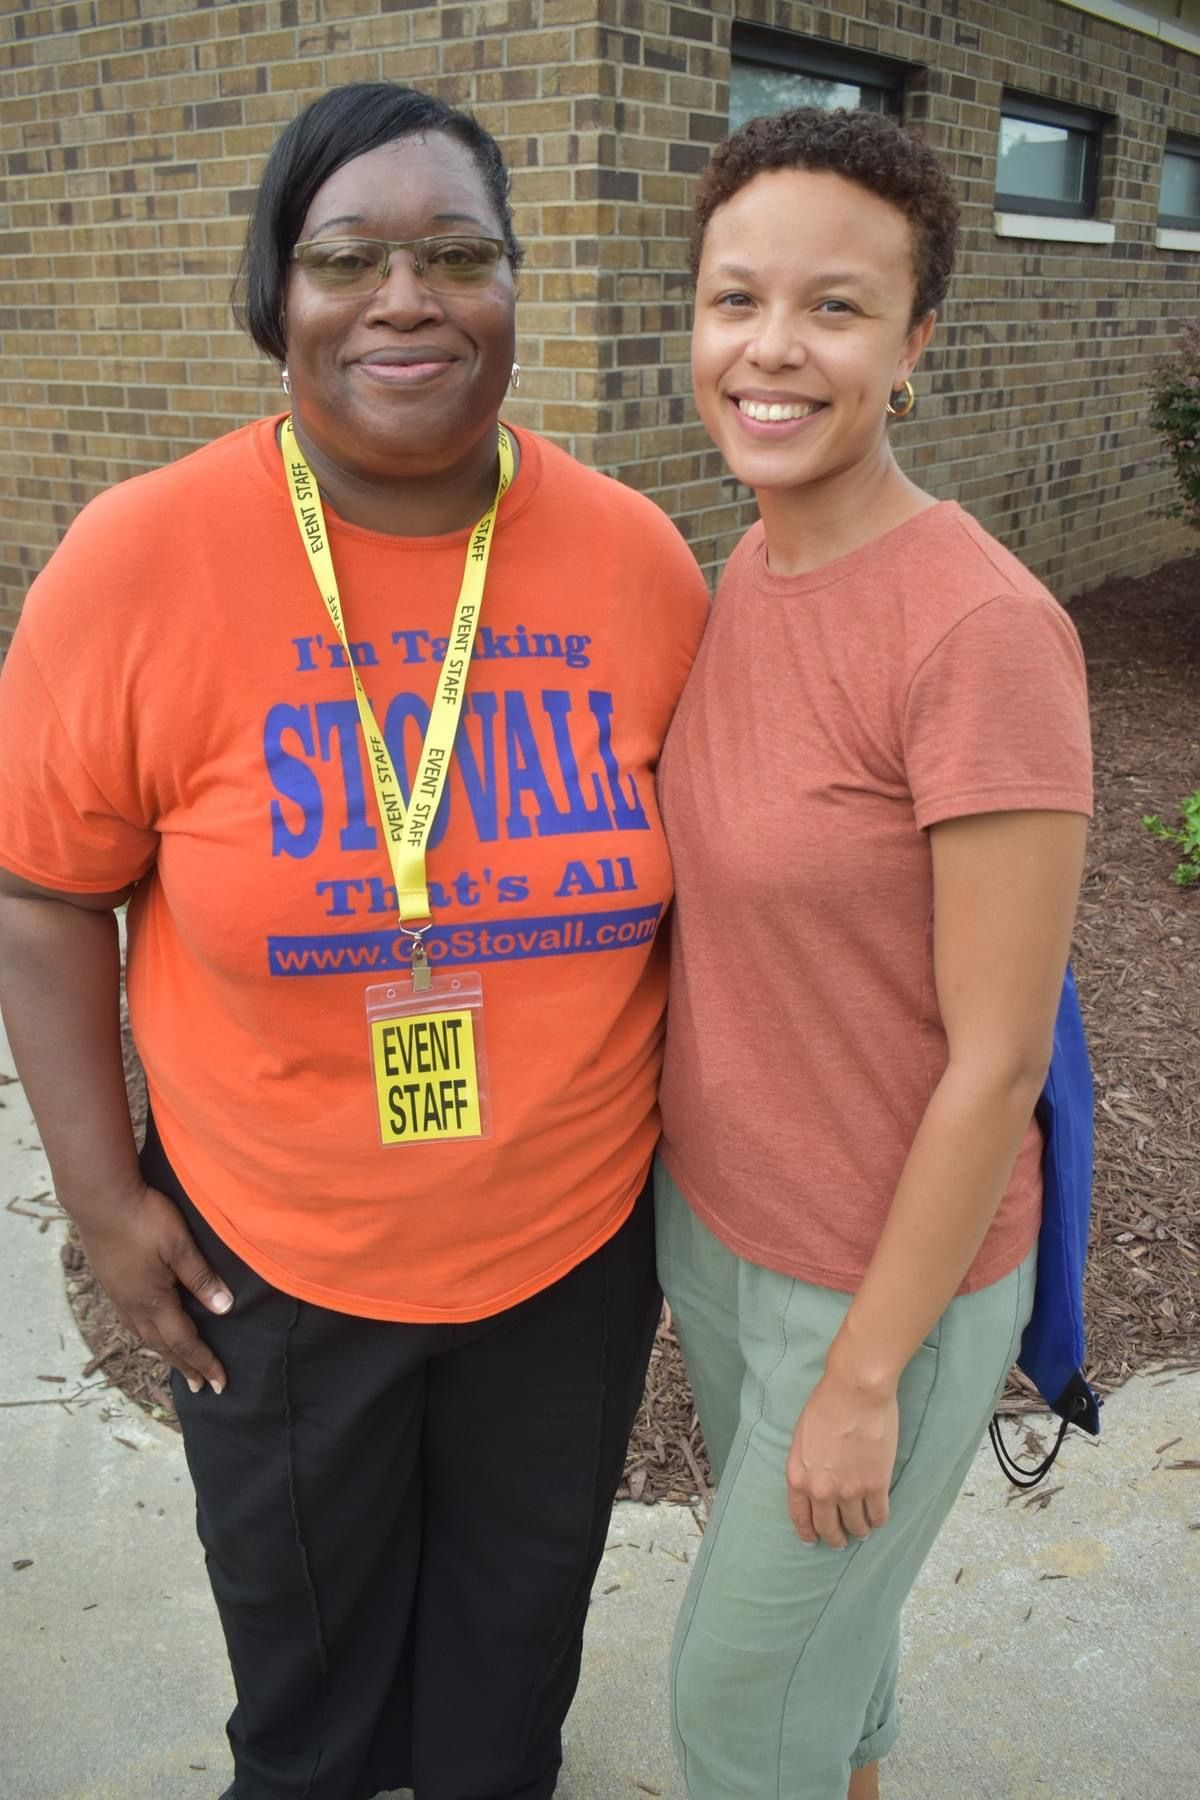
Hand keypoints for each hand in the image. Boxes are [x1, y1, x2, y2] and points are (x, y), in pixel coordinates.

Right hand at [75, 1180, 233, 1393]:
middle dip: (184, 1365)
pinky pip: (132, 1320)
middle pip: (162, 1345)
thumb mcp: (180, 1246)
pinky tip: (149, 1327)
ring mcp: (118, 1295)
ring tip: (177, 1362)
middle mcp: (132, 1306)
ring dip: (164, 1351)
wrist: (99, 1198)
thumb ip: (202, 1278)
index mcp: (152, 1301)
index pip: (184, 1341)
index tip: (220, 1384)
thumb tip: (225, 1309)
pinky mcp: (110, 1282)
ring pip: (144, 1334)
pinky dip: (148, 1333)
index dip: (204, 1362)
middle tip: (200, 1386)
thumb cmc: (144, 1218)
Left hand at [785, 1371, 898, 1548]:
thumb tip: (813, 1481)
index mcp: (798, 1477)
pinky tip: (878, 1519)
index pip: (800, 1516)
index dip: (807, 1532)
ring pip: (855, 1525)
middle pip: (828, 1527)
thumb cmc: (826, 1405)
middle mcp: (821, 1490)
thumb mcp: (801, 1437)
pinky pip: (878, 1515)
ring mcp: (850, 1490)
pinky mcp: (876, 1485)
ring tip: (862, 1530)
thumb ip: (805, 1464)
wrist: (855, 1392)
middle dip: (834, 1538)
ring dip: (859, 1531)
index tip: (811, 1540)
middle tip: (840, 1542)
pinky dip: (878, 1520)